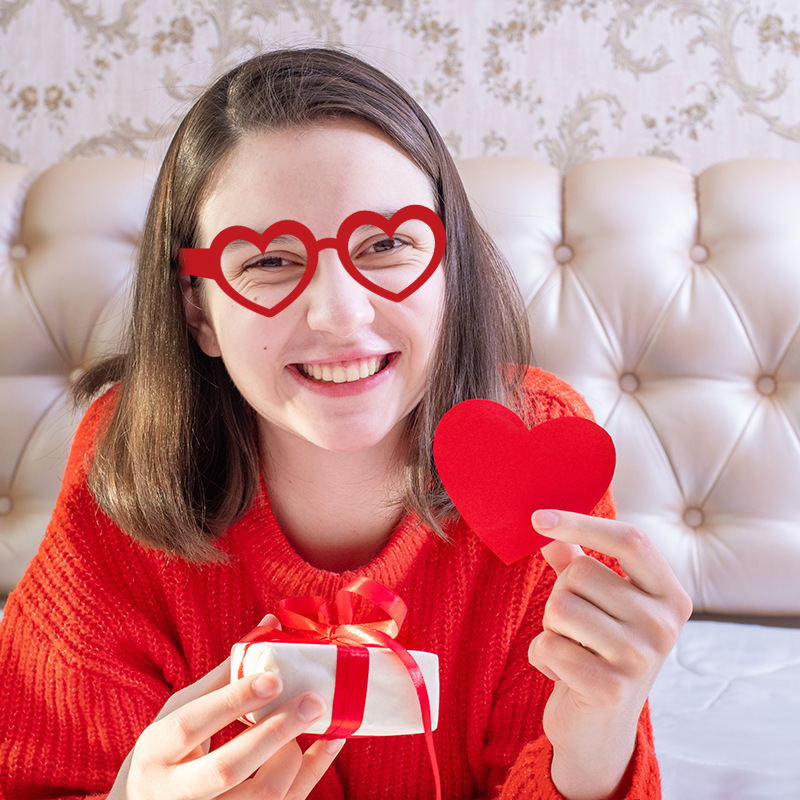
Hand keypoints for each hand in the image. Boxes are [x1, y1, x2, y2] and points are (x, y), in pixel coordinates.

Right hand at [109, 617, 344, 799]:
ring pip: (259, 798)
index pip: (191, 726)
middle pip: (227, 769)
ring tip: (304, 724)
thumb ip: (225, 673)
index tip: (274, 678)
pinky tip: (331, 742)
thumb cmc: (170, 749)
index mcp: (155, 751)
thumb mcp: (181, 710)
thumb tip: (270, 624)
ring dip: (291, 757)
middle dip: (274, 733)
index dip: (233, 701)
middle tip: (312, 701)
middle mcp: (175, 793)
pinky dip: (312, 772)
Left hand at [527, 510, 691, 799]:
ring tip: (572, 649)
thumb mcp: (597, 603)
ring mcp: (641, 658)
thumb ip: (577, 561)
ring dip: (550, 627)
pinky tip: (562, 673)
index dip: (581, 522)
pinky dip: (541, 655)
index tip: (537, 518)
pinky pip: (548, 644)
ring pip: (560, 606)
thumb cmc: (598, 652)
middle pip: (580, 572)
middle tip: (576, 629)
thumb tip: (548, 527)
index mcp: (669, 595)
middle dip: (561, 595)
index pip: (630, 540)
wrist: (599, 730)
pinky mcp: (610, 688)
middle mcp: (664, 624)